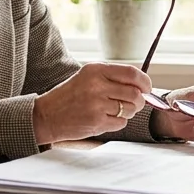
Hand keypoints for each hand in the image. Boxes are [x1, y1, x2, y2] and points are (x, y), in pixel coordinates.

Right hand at [32, 63, 150, 143]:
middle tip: (132, 103)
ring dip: (127, 112)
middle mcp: (96, 85)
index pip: (131, 73)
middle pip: (135, 94)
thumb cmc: (69, 96)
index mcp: (95, 70)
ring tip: (113, 111)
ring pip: (130, 109)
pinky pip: (121, 123)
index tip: (146, 88)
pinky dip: (117, 122)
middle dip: (139, 101)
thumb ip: (112, 78)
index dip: (144, 82)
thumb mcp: (86, 77)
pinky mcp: (97, 121)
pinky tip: (104, 119)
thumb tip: (142, 85)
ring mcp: (97, 104)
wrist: (47, 115)